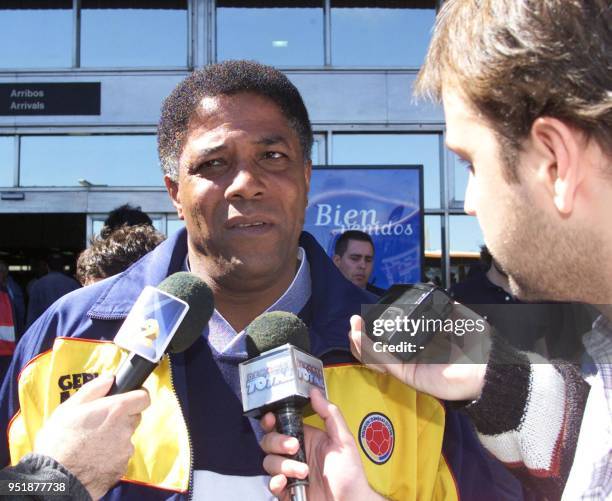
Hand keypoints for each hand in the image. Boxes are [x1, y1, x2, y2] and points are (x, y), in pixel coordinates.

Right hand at [34, 375, 149, 499]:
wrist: (54, 479)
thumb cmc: (59, 441)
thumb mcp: (69, 408)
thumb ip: (94, 389)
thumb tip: (110, 378)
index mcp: (117, 410)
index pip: (144, 398)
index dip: (136, 397)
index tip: (126, 399)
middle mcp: (126, 429)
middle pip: (134, 417)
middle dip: (121, 418)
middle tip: (100, 423)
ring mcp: (125, 450)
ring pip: (126, 437)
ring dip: (115, 438)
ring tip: (91, 443)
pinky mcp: (121, 467)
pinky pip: (120, 456)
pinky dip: (111, 455)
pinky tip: (93, 457)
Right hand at [260, 389, 383, 500]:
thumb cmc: (350, 472)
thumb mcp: (343, 440)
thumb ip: (330, 414)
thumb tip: (314, 391)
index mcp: (305, 438)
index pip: (280, 424)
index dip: (271, 420)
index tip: (271, 419)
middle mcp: (294, 453)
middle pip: (269, 441)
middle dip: (277, 442)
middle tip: (294, 447)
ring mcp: (289, 473)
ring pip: (269, 462)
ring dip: (283, 465)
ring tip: (304, 473)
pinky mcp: (287, 491)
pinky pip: (271, 484)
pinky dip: (275, 483)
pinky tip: (285, 483)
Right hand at [349, 309, 489, 400]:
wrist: (490, 365)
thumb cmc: (478, 346)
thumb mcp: (459, 318)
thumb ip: (444, 306)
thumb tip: (430, 290)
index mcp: (420, 344)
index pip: (389, 338)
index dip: (373, 329)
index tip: (364, 316)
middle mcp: (411, 356)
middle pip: (377, 350)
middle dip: (361, 336)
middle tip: (354, 322)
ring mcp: (409, 367)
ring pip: (376, 358)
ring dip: (360, 344)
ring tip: (353, 329)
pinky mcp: (410, 376)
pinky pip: (386, 363)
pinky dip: (371, 352)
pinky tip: (363, 339)